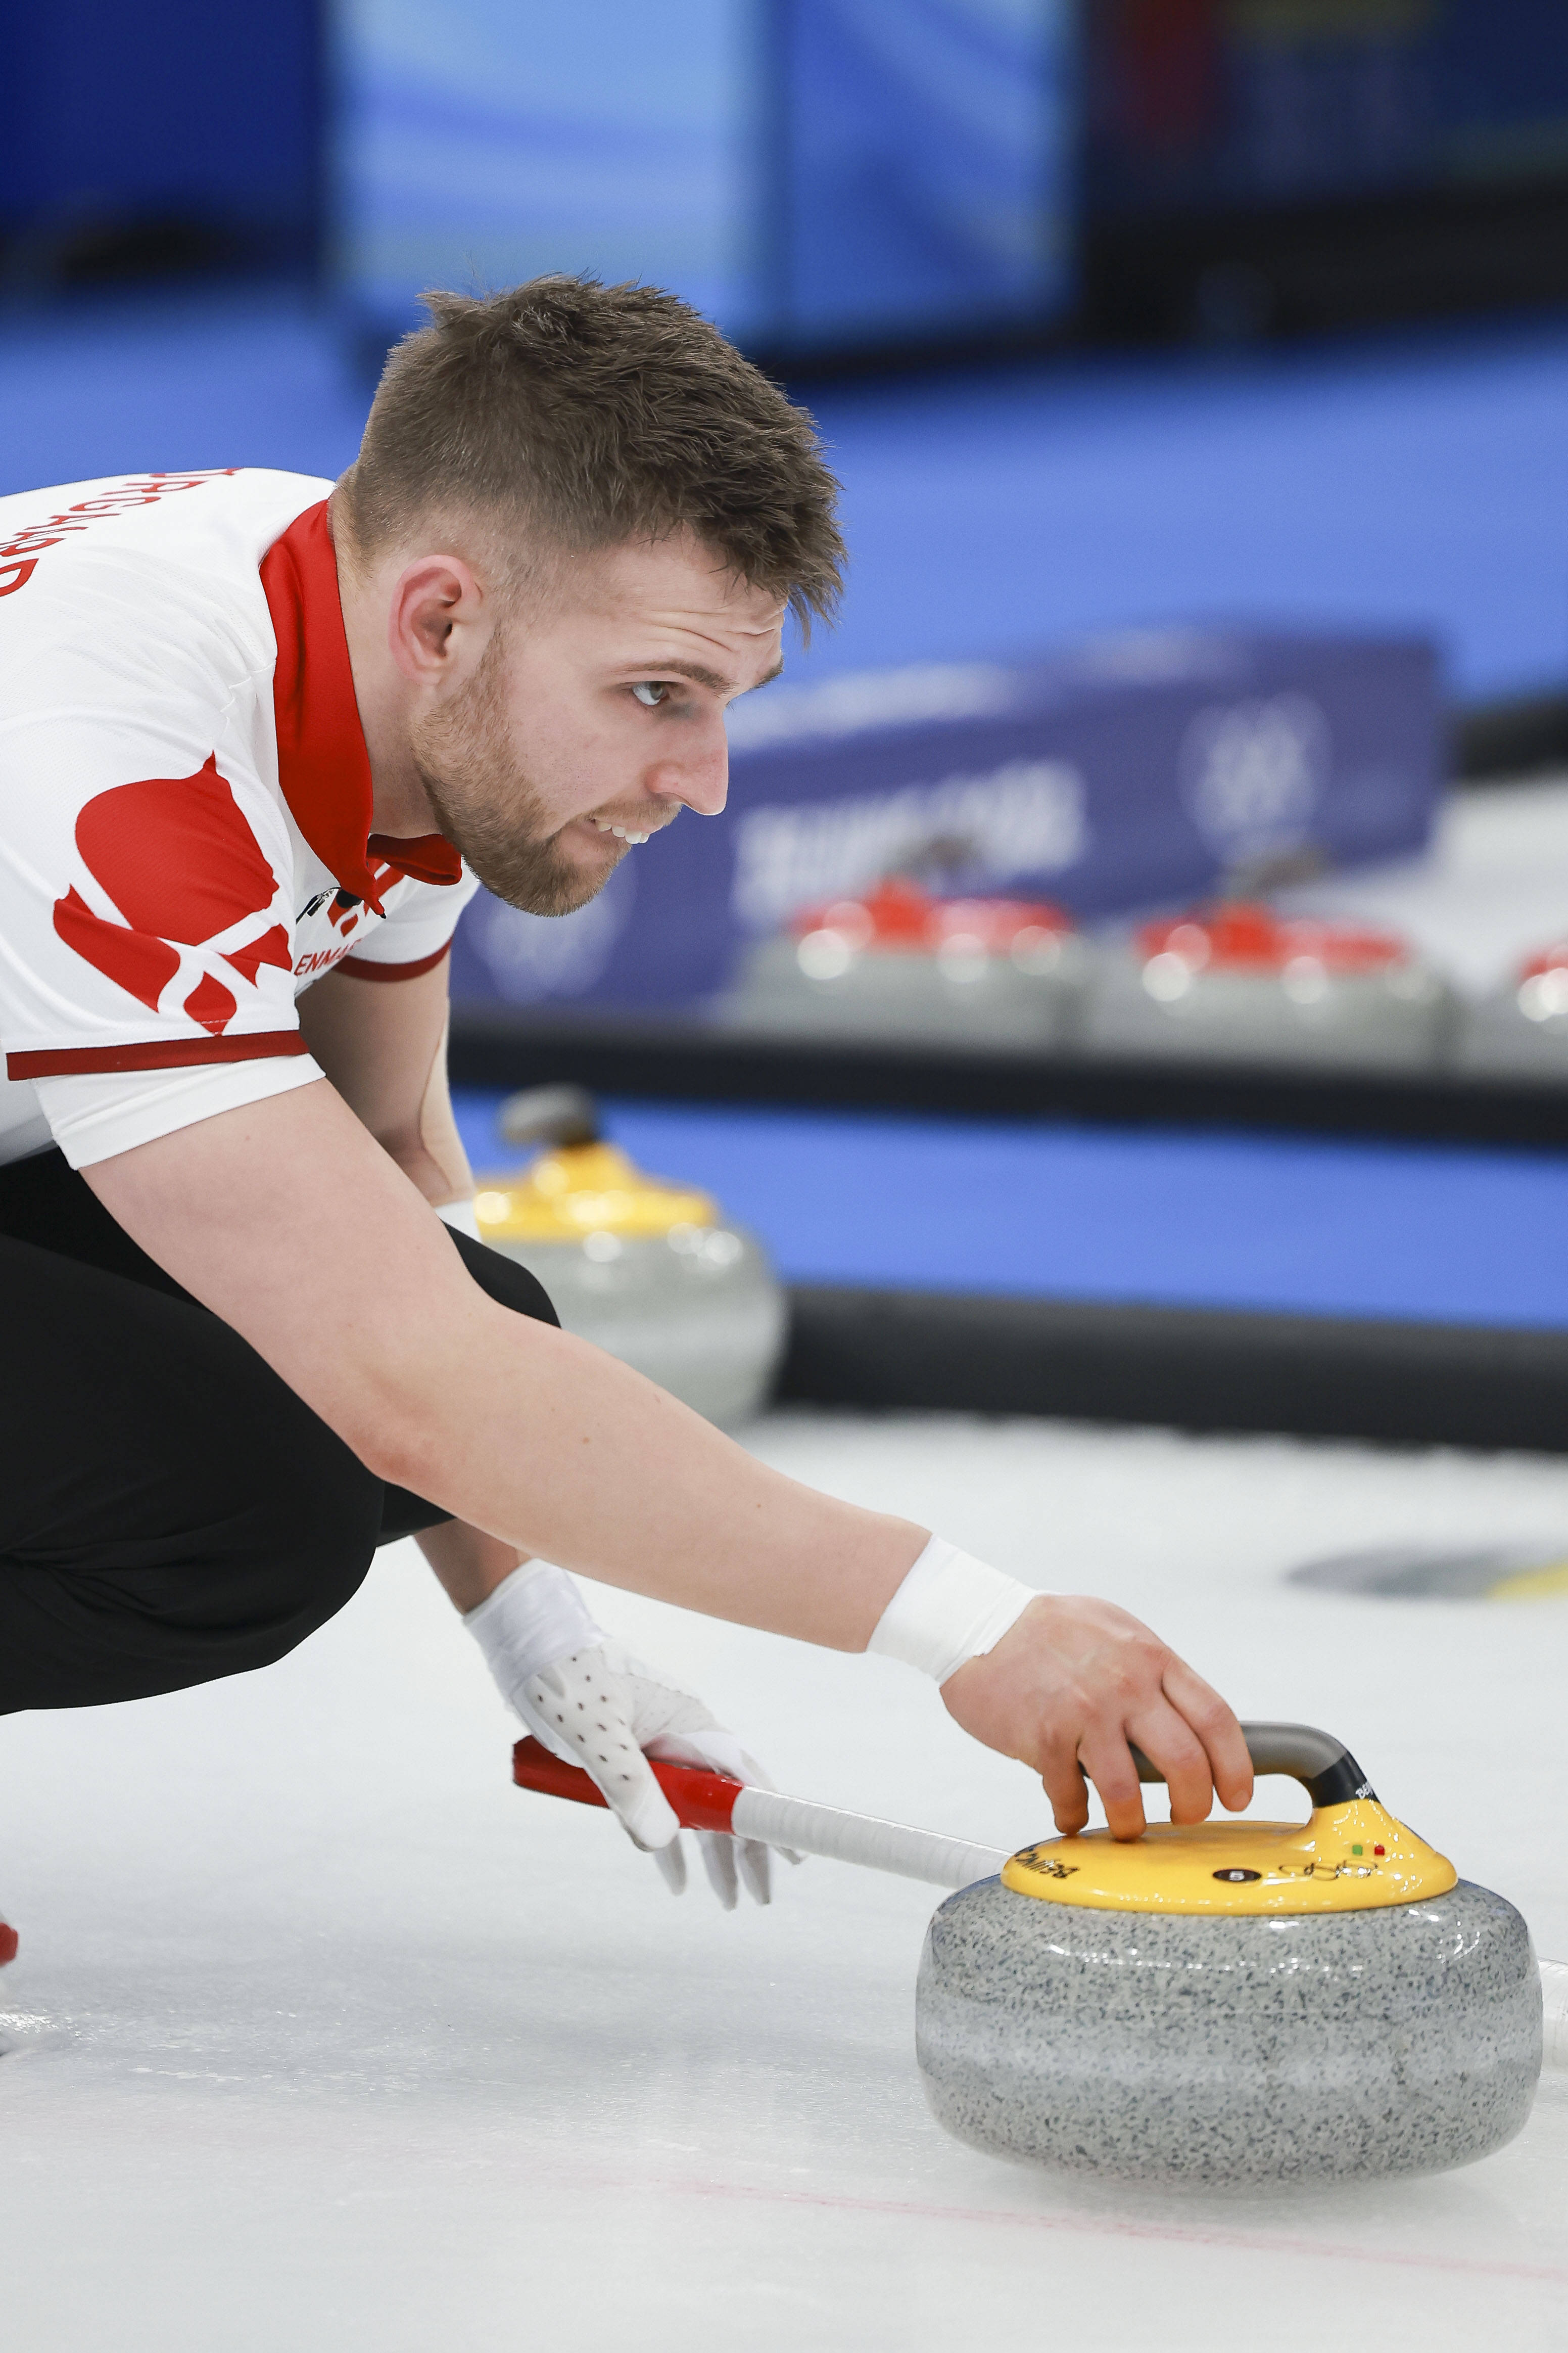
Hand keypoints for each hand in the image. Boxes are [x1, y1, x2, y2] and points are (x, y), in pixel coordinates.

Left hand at [518, 1642, 797, 1907]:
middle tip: (759, 1899)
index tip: (794, 1853)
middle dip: (744, 1849)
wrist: (528, 1642)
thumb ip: (628, 1786)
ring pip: (695, 1807)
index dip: (770, 1817)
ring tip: (726, 1900)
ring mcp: (656, 1746)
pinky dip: (668, 1841)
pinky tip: (673, 1876)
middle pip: (725, 1799)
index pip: (744, 1777)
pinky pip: (659, 1805)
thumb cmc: (565, 1677)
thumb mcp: (595, 1735)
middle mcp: (681, 1735)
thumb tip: (661, 1842)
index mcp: (689, 1722)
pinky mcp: (630, 1755)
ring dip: (710, 1852)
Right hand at [938, 1595, 1251, 1839]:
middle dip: (1194, 1805)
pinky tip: (1071, 1811)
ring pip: (1129, 1793)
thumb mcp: (1116, 1632)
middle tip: (1186, 1817)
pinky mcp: (1043, 1736)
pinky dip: (1073, 1813)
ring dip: (1131, 1823)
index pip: (1216, 1719)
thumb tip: (1185, 1719)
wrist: (977, 1620)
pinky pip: (1070, 1795)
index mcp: (1151, 1657)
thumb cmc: (1048, 1628)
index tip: (1235, 1795)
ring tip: (1126, 1827)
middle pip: (1187, 1763)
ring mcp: (1085, 1712)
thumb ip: (1152, 1673)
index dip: (1236, 1767)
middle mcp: (1125, 1684)